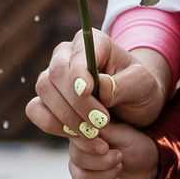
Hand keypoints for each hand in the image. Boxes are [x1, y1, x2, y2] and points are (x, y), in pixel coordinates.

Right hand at [29, 33, 169, 136]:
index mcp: (92, 42)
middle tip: (101, 124)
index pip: (76, 54)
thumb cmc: (140, 90)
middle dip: (76, 103)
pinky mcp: (46, 101)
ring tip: (94, 134)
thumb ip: (124, 85)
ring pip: (44, 92)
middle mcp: (67, 56)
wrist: (133, 108)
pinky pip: (36, 110)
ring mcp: (53, 78)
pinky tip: (77, 136)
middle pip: (56, 74)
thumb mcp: (144, 86)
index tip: (88, 92)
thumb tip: (99, 87)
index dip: (78, 73)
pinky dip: (53, 126)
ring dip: (67, 118)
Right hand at [65, 121, 158, 178]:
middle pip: (77, 161)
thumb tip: (87, 125)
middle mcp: (77, 152)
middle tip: (120, 157)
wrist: (147, 165)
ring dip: (107, 176)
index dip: (91, 147)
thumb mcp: (123, 134)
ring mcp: (79, 171)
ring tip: (119, 168)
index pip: (75, 141)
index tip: (108, 147)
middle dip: (105, 162)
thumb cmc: (135, 145)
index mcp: (83, 135)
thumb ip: (103, 131)